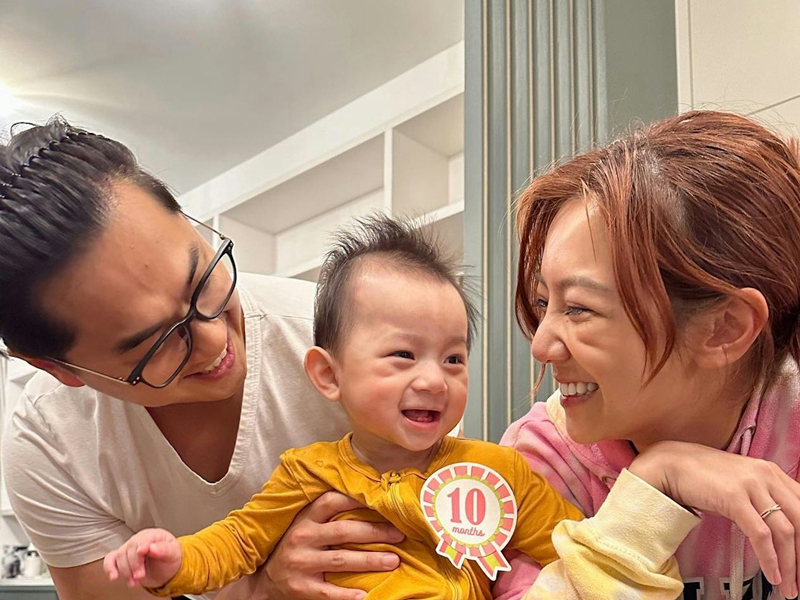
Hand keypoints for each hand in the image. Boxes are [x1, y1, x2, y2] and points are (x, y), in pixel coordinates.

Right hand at [103, 528, 181, 588]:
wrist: (165, 568)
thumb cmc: (169, 558)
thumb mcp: (173, 553)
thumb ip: (164, 549)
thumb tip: (153, 547)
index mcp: (153, 535)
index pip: (145, 538)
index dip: (142, 545)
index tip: (142, 552)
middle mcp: (139, 540)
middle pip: (130, 548)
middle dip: (134, 564)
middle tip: (140, 576)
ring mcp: (128, 549)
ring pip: (120, 556)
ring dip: (125, 571)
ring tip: (134, 582)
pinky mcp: (121, 559)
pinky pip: (110, 560)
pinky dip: (109, 568)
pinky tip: (113, 576)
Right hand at [261, 491, 402, 599]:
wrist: (266, 580)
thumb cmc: (295, 546)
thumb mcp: (304, 525)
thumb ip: (327, 515)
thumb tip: (367, 501)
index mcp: (305, 519)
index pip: (332, 502)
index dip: (357, 500)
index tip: (383, 501)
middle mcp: (303, 537)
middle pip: (344, 531)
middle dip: (375, 532)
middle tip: (399, 534)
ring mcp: (301, 563)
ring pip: (341, 560)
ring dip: (370, 560)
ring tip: (394, 561)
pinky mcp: (302, 588)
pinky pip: (328, 592)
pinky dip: (347, 595)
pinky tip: (365, 595)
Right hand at [630, 441, 799, 598]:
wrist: (670, 465)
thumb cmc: (702, 477)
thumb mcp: (741, 484)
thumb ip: (762, 499)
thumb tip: (780, 532)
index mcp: (772, 472)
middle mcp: (767, 476)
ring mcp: (751, 485)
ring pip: (786, 531)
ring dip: (789, 565)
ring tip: (788, 587)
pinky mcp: (734, 497)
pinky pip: (761, 534)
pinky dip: (770, 558)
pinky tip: (772, 574)